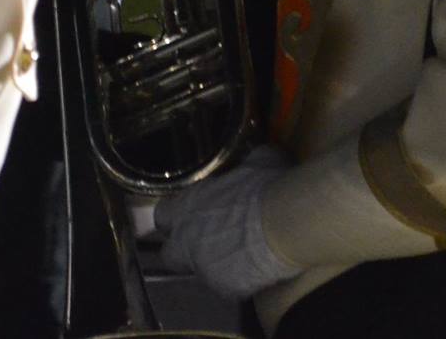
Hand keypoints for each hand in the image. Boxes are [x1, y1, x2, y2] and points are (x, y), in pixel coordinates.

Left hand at [155, 146, 300, 299]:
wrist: (283, 223)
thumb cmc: (266, 185)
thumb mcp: (258, 161)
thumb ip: (246, 163)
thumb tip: (254, 158)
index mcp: (188, 205)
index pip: (163, 216)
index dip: (175, 219)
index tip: (189, 218)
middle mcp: (186, 238)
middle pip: (169, 254)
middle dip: (184, 252)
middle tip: (209, 244)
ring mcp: (203, 267)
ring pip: (201, 273)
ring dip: (216, 266)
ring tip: (242, 257)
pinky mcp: (224, 288)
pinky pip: (228, 288)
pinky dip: (239, 281)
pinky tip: (257, 270)